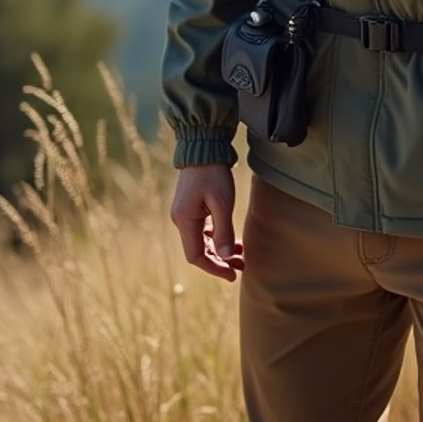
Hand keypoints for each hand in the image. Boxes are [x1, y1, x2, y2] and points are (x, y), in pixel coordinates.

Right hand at [169, 164, 243, 281]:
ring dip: (219, 250)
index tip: (232, 274)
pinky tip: (231, 240)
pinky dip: (216, 238)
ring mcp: (184, 214)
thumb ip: (223, 231)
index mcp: (184, 220)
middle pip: (198, 251)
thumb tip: (226, 258)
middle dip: (219, 261)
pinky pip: (202, 231)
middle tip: (241, 266)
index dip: (214, 268)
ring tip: (240, 255)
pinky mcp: (191, 208)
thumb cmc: (213, 173)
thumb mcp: (222, 202)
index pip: (196, 256)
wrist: (203, 147)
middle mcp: (181, 220)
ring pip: (201, 242)